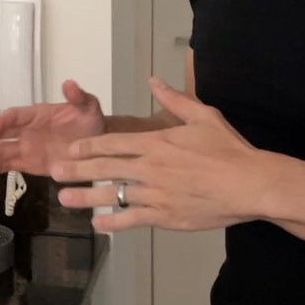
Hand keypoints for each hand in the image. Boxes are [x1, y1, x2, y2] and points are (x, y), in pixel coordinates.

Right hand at [0, 80, 105, 176]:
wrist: (99, 145)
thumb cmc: (90, 122)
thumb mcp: (89, 107)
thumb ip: (78, 97)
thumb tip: (69, 83)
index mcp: (36, 115)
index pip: (13, 117)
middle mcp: (28, 131)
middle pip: (2, 134)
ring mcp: (29, 148)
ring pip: (3, 150)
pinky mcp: (33, 164)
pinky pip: (14, 165)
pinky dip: (1, 168)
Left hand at [52, 78, 267, 232]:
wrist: (250, 184)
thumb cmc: (229, 149)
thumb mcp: (203, 115)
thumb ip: (174, 99)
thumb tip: (154, 80)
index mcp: (157, 143)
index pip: (113, 143)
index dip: (88, 146)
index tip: (71, 148)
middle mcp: (150, 168)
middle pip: (105, 168)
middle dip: (77, 170)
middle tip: (54, 172)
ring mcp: (155, 194)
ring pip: (113, 195)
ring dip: (86, 197)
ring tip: (64, 200)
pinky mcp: (164, 216)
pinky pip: (131, 219)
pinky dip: (112, 223)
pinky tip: (97, 224)